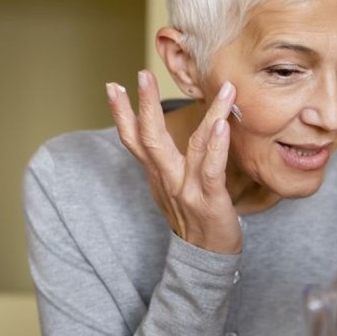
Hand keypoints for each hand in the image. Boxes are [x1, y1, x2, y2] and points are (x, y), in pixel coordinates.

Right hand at [106, 70, 241, 253]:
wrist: (204, 259)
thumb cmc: (191, 218)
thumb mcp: (170, 188)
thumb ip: (164, 163)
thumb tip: (156, 136)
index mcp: (157, 175)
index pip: (133, 140)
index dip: (122, 115)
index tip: (113, 87)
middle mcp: (167, 180)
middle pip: (150, 139)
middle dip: (144, 106)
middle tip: (142, 76)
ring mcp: (188, 190)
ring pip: (191, 147)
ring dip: (209, 115)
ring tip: (223, 89)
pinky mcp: (210, 200)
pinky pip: (211, 170)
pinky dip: (216, 147)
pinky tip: (222, 126)